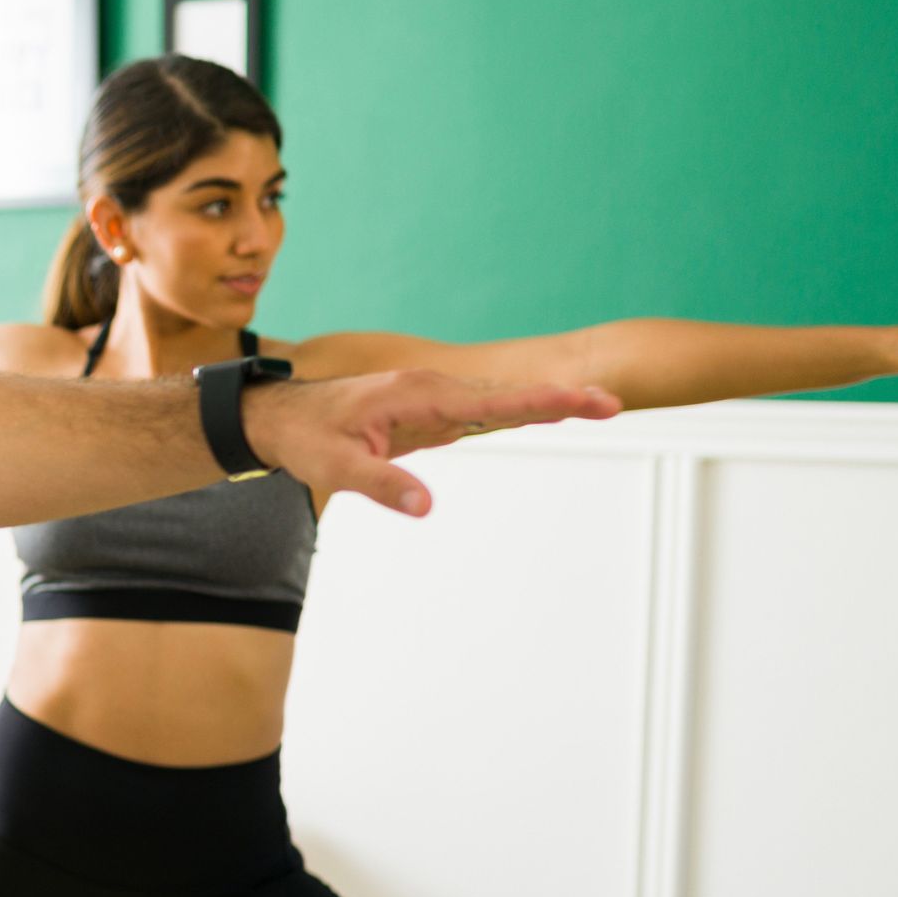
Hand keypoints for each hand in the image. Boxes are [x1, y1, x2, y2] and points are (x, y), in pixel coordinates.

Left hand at [242, 370, 622, 516]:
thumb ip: (381, 484)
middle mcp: (434, 389)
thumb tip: (425, 507)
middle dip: (559, 399)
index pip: (492, 400)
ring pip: (500, 402)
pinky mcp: (432, 414)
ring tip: (599, 406)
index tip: (585, 401)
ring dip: (546, 404)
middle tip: (612, 402)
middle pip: (508, 395)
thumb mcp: (337, 468)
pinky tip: (549, 415)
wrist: (285, 417)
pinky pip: (482, 412)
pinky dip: (518, 412)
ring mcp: (435, 399)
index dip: (542, 403)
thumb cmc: (309, 438)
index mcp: (419, 394)